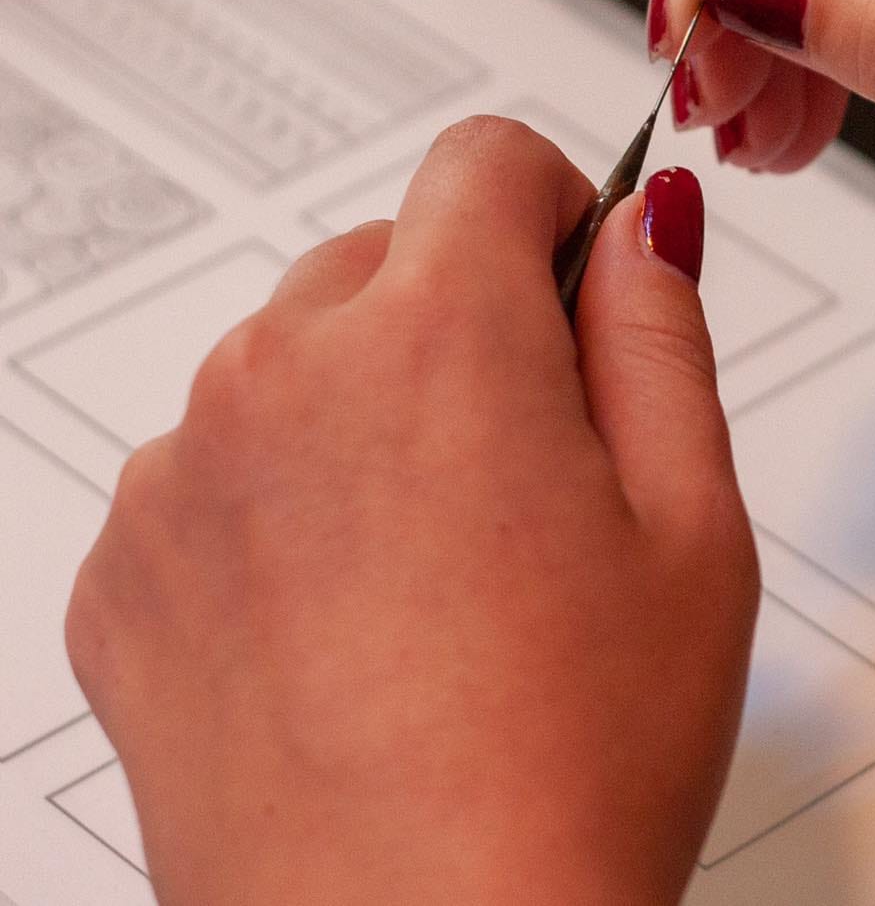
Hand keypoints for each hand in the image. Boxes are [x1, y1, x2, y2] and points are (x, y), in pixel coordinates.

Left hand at [65, 119, 757, 905]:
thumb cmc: (568, 773)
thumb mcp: (694, 530)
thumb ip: (662, 337)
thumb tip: (641, 226)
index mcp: (440, 345)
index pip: (484, 160)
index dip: (559, 212)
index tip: (581, 286)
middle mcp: (279, 382)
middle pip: (382, 259)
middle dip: (468, 324)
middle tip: (539, 476)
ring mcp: (180, 483)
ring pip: (292, 365)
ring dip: (369, 416)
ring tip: (448, 576)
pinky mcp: (121, 579)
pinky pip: (213, 474)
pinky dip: (282, 511)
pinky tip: (361, 627)